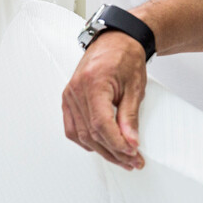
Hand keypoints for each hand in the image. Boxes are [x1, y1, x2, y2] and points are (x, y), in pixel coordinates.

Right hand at [61, 31, 146, 168]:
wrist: (115, 41)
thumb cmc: (125, 57)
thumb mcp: (134, 87)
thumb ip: (130, 117)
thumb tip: (131, 142)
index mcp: (93, 84)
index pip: (101, 124)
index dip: (117, 143)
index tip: (133, 153)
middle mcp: (76, 90)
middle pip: (91, 133)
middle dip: (114, 151)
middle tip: (133, 161)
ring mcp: (70, 95)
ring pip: (81, 135)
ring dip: (102, 150)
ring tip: (122, 158)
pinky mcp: (68, 98)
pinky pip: (72, 128)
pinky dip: (85, 141)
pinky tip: (100, 147)